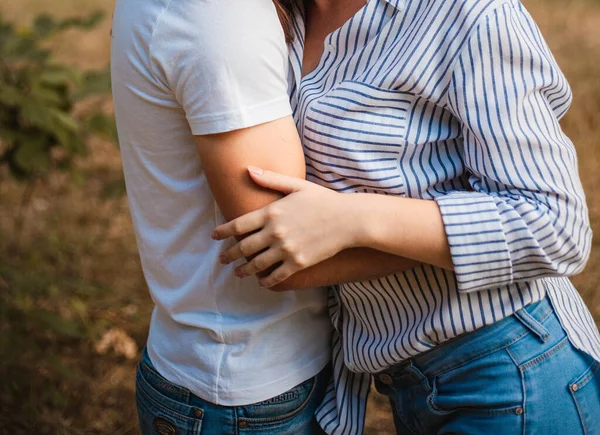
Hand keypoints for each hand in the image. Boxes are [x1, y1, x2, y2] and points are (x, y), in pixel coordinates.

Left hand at [212, 166, 362, 287]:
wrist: (348, 220)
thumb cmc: (323, 200)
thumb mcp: (296, 186)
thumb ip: (271, 179)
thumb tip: (248, 169)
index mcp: (271, 212)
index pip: (238, 225)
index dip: (223, 232)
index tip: (214, 236)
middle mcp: (275, 232)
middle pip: (243, 247)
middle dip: (230, 255)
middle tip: (222, 259)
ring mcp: (286, 249)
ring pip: (257, 264)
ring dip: (244, 270)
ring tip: (238, 273)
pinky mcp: (298, 263)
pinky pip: (276, 275)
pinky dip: (266, 280)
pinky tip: (261, 281)